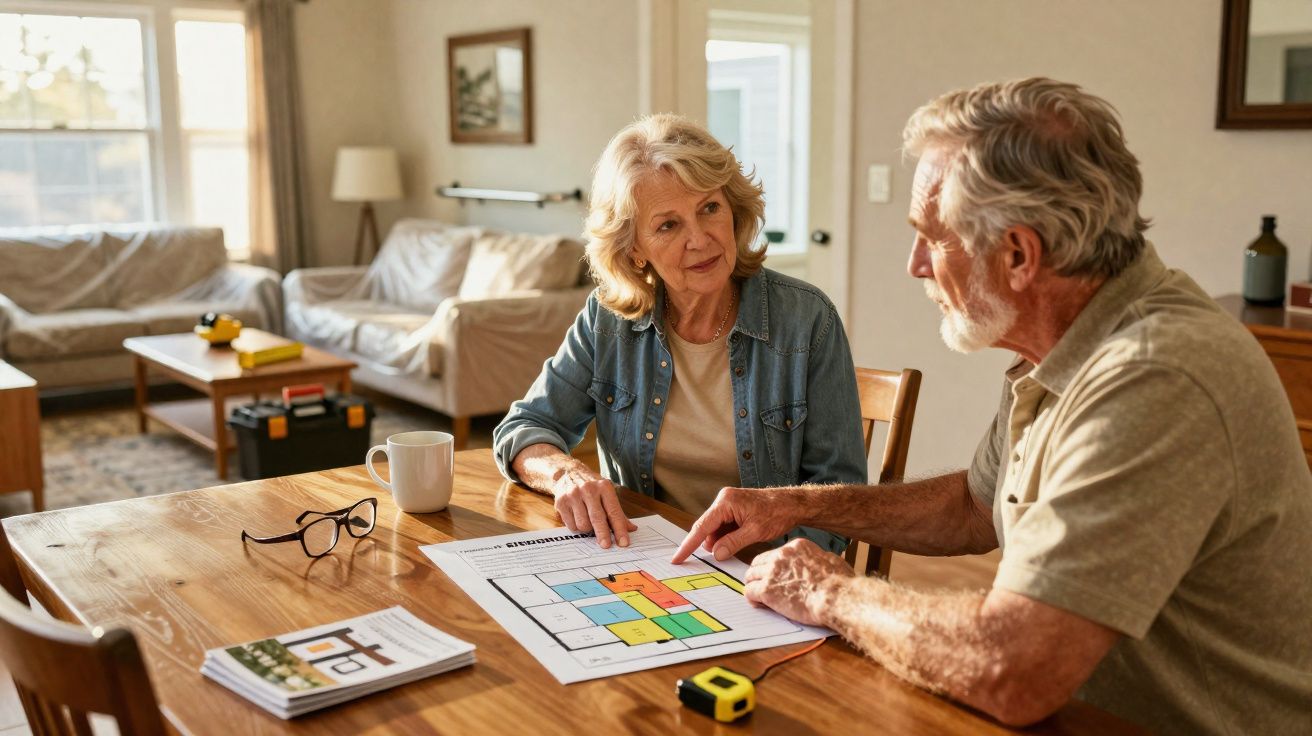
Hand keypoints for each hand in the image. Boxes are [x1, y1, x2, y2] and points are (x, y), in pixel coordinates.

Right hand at [552, 468, 635, 548]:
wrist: (567, 473)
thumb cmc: (591, 487)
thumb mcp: (606, 493)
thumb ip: (617, 512)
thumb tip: (631, 529)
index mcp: (604, 487)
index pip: (613, 512)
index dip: (619, 529)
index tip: (623, 542)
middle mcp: (588, 489)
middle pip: (597, 518)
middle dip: (603, 534)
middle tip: (606, 546)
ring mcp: (573, 495)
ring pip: (583, 524)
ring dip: (588, 529)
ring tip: (588, 522)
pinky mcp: (561, 502)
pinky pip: (571, 525)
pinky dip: (576, 527)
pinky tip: (577, 518)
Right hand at [671, 486, 806, 562]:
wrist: (793, 504)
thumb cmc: (777, 512)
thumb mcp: (755, 532)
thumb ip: (732, 543)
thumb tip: (716, 553)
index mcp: (726, 502)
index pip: (701, 527)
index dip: (688, 545)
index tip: (677, 558)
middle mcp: (724, 500)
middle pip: (707, 527)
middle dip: (710, 544)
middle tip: (715, 558)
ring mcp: (729, 504)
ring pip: (715, 529)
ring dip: (721, 541)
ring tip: (738, 545)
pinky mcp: (735, 509)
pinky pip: (724, 527)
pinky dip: (727, 537)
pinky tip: (737, 542)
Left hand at [743, 538, 853, 625]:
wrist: (836, 596)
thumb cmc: (840, 582)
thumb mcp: (830, 561)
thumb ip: (818, 560)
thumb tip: (820, 564)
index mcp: (796, 547)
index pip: (774, 554)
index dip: (772, 567)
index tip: (774, 575)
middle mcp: (781, 555)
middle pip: (758, 563)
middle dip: (758, 575)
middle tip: (762, 586)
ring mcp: (772, 571)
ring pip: (750, 576)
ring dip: (754, 586)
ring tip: (759, 597)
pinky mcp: (767, 590)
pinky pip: (749, 592)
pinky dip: (752, 599)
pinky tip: (759, 604)